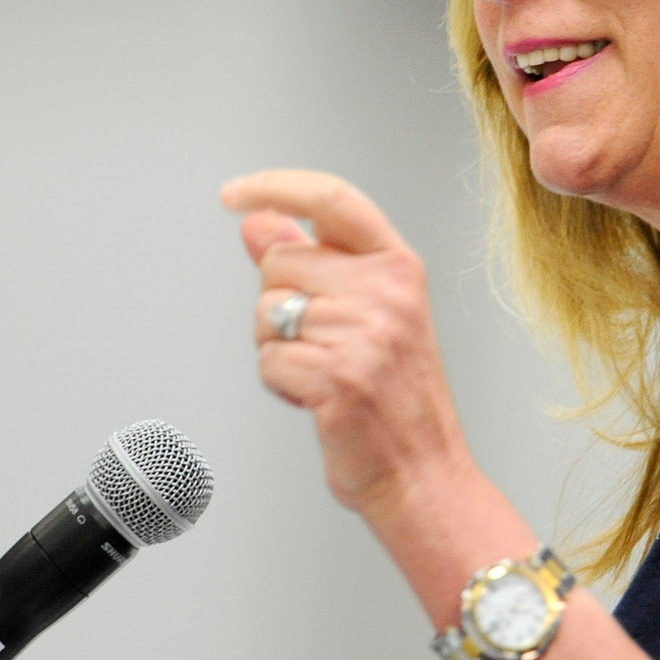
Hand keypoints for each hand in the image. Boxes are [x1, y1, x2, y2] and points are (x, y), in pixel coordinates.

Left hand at [221, 170, 471, 519]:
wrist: (424, 472)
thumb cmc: (396, 396)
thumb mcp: (366, 312)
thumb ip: (310, 260)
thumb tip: (258, 222)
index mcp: (399, 266)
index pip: (332, 199)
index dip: (276, 186)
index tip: (235, 194)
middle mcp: (387, 292)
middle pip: (279, 261)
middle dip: (279, 302)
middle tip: (322, 342)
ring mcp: (364, 334)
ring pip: (266, 313)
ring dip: (279, 348)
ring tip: (325, 372)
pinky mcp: (337, 378)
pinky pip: (268, 360)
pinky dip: (280, 384)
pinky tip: (317, 398)